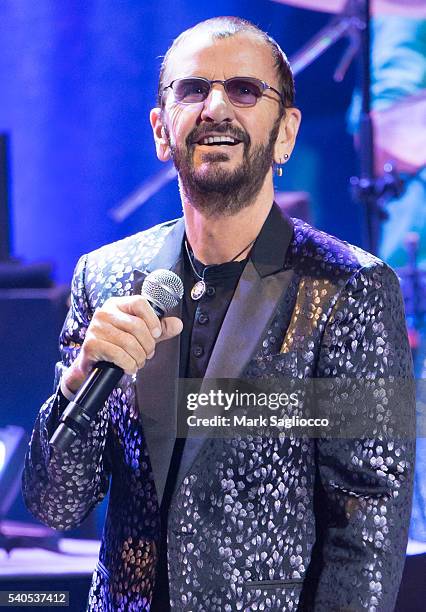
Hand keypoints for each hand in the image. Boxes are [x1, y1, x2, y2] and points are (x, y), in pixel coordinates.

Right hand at [62, 295, 182, 392]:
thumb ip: (159, 329)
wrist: (93, 364)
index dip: (152, 319)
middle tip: (147, 354)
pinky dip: (129, 364)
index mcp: (118, 304)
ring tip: (138, 362)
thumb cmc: (118, 345)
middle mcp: (105, 312)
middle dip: (148, 345)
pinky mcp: (91, 344)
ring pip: (129, 342)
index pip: (140, 302)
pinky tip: (129, 367)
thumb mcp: (141, 335)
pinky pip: (118, 354)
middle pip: (137, 325)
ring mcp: (96, 327)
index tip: (156, 334)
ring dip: (139, 357)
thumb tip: (178, 324)